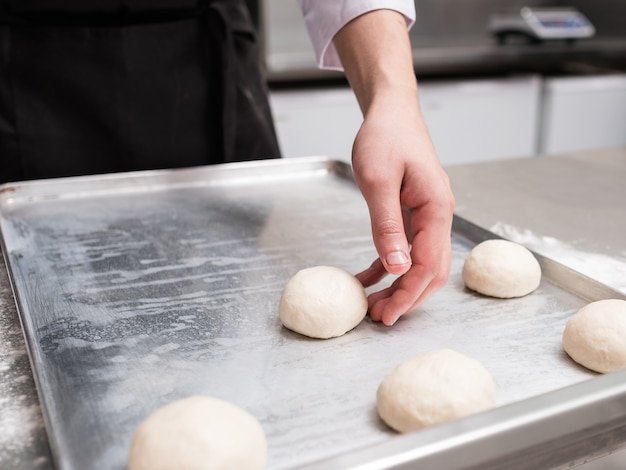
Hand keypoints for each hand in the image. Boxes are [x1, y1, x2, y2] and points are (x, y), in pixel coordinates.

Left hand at [352, 90, 454, 324]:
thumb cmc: (386, 137)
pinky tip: (369, 278)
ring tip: (373, 305)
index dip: (409, 293)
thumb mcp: (378, 181)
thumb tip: (397, 268)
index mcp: (436, 209)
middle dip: (407, 297)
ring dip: (398, 286)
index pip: (428, 264)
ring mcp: (427, 216)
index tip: (387, 314)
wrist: (390, 112)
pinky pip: (405, 249)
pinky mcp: (413, 214)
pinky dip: (389, 267)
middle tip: (379, 317)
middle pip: (430, 270)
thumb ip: (388, 225)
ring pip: (419, 263)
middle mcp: (438, 216)